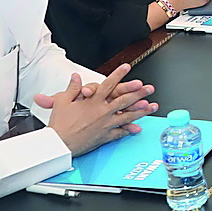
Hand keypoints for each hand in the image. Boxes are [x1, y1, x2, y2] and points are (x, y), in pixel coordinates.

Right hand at [37, 65, 157, 155]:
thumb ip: (72, 88)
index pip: (108, 84)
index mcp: (93, 101)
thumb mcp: (63, 102)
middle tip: (149, 88)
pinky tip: (138, 128)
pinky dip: (129, 130)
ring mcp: (106, 124)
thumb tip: (76, 76)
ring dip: (141, 110)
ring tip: (152, 106)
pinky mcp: (105, 136)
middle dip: (139, 92)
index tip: (127, 67)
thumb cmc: (60, 124)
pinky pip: (120, 132)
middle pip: (124, 99)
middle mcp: (102, 111)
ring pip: (127, 115)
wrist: (59, 144)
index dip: (118, 74)